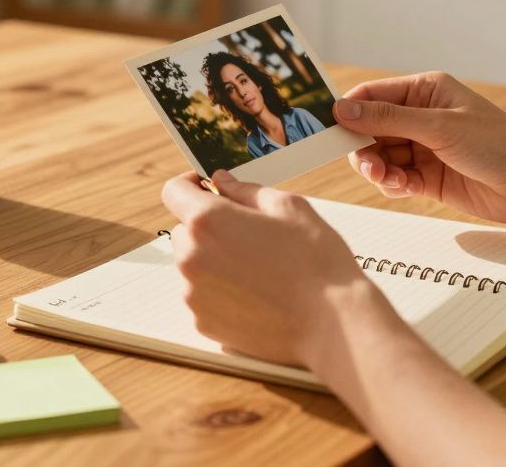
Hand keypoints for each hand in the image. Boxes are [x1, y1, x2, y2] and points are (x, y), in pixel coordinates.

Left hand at [159, 170, 380, 365]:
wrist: (332, 324)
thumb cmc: (316, 262)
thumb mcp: (289, 208)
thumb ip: (246, 191)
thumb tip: (222, 182)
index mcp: (209, 221)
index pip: (173, 191)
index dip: (190, 184)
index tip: (207, 188)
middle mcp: (191, 258)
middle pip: (183, 231)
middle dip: (207, 226)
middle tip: (248, 233)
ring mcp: (195, 295)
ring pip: (193, 265)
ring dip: (213, 260)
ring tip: (258, 268)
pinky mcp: (204, 323)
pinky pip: (203, 296)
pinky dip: (221, 291)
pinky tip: (256, 294)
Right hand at [333, 72, 505, 224]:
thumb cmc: (499, 144)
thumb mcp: (439, 126)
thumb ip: (388, 119)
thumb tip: (343, 110)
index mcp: (425, 91)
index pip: (373, 95)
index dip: (348, 111)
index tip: (326, 129)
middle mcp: (422, 117)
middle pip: (370, 129)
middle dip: (362, 147)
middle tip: (366, 164)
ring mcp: (425, 148)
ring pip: (380, 157)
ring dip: (377, 169)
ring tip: (389, 180)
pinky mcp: (429, 178)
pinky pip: (395, 178)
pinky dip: (392, 184)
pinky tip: (404, 188)